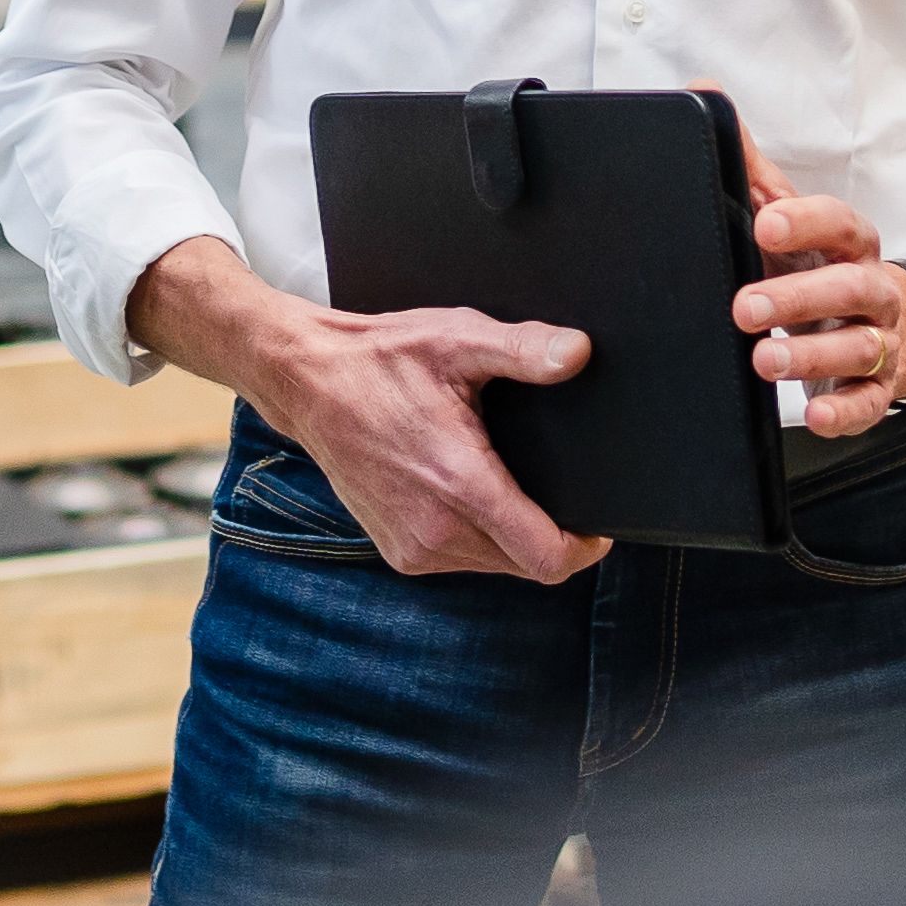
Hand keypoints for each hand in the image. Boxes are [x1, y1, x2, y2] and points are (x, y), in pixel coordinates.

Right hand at [127, 237, 606, 581]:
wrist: (306, 382)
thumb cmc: (381, 359)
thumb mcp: (458, 340)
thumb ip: (523, 349)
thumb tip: (578, 353)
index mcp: (460, 485)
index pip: (546, 558)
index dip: (585, 547)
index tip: (599, 522)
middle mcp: (437, 530)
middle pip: (528, 565)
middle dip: (551, 535)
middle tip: (557, 488)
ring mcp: (413, 547)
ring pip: (496, 566)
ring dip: (514, 538)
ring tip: (510, 484)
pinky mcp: (398, 552)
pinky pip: (462, 561)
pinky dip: (479, 539)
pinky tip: (472, 496)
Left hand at [724, 130, 905, 441]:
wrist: (894, 324)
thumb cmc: (822, 265)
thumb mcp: (788, 216)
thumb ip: (749, 165)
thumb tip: (704, 91)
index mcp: (848, 242)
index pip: (838, 222)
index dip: (805, 220)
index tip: (764, 222)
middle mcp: (872, 288)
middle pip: (848, 288)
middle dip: (797, 297)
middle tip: (743, 307)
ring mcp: (881, 340)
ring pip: (859, 347)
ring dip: (813, 356)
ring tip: (764, 361)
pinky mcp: (879, 388)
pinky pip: (869, 403)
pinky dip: (846, 412)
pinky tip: (816, 416)